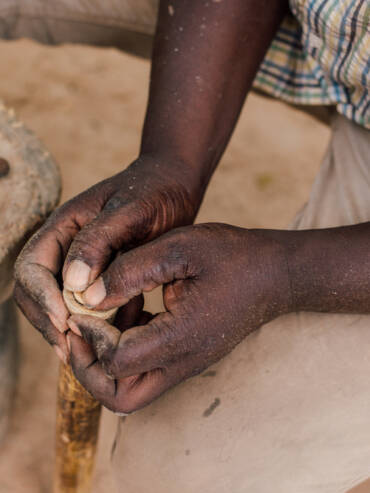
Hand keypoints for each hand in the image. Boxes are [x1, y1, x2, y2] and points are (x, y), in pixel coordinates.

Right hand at [14, 155, 200, 358]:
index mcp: (62, 228)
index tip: (65, 322)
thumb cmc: (154, 192)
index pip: (31, 269)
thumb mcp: (129, 210)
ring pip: (63, 305)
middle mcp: (67, 249)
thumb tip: (73, 284)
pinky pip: (92, 308)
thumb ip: (98, 240)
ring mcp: (85, 265)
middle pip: (37, 293)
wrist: (176, 189)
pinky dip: (100, 324)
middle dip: (50, 322)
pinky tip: (120, 336)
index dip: (41, 298)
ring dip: (72, 330)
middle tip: (72, 350)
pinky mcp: (105, 277)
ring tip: (92, 352)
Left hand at [66, 223, 291, 412]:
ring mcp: (187, 363)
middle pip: (120, 396)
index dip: (91, 335)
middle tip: (81, 329)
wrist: (275, 274)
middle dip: (89, 368)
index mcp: (181, 337)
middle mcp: (183, 361)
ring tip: (106, 314)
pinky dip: (125, 348)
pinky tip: (131, 308)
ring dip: (106, 360)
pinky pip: (146, 369)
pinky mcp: (188, 355)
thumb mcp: (179, 249)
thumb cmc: (233, 256)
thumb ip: (131, 271)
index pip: (118, 361)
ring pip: (132, 389)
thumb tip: (88, 295)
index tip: (85, 303)